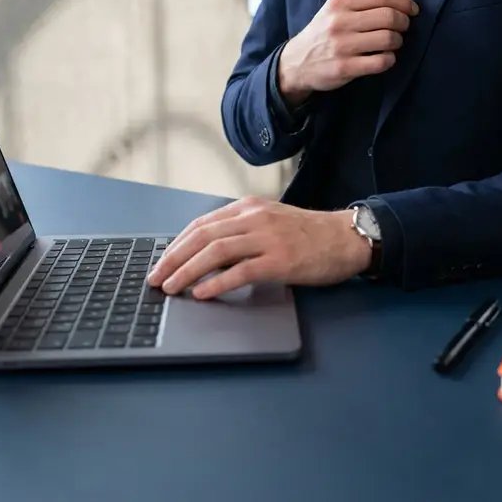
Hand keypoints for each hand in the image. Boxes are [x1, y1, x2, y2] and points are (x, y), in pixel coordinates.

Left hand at [146, 197, 370, 299]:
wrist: (346, 238)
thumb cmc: (309, 234)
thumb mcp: (271, 221)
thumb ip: (242, 230)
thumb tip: (206, 252)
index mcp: (249, 207)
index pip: (201, 224)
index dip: (176, 244)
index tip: (161, 261)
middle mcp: (254, 218)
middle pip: (202, 236)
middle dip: (173, 258)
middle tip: (156, 277)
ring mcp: (267, 238)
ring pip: (215, 252)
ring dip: (187, 271)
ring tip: (171, 287)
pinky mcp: (280, 260)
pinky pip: (240, 271)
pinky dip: (217, 283)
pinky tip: (202, 293)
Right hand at [277, 0, 418, 105]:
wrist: (296, 63)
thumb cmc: (323, 34)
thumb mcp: (338, 12)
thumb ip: (369, 4)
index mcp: (339, 3)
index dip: (403, 2)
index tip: (412, 10)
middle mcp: (340, 22)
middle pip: (389, 16)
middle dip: (404, 22)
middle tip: (403, 28)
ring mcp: (342, 46)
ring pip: (388, 39)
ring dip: (398, 42)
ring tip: (393, 44)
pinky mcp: (345, 68)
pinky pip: (381, 62)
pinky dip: (390, 60)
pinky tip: (385, 58)